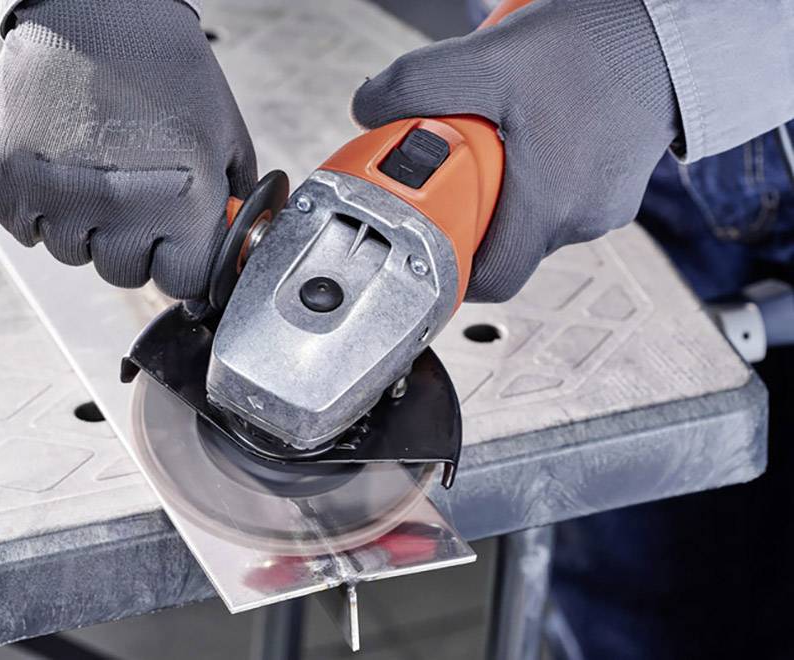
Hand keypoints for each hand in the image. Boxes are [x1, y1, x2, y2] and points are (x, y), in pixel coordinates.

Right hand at [0, 0, 255, 298]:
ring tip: (95, 174)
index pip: (182, 282)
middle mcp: (120, 209)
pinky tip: (59, 172)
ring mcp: (60, 196)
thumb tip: (235, 251)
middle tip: (135, 202)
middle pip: (123, 273)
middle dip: (133, 246)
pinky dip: (38, 210)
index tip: (176, 248)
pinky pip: (24, 230)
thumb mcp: (226, 134)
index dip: (181, 265)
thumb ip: (233, 201)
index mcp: (182, 202)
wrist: (98, 6)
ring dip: (84, 226)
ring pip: (72, 253)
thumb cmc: (170, 66)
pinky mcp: (11, 177)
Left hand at [352, 0, 678, 301]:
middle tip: (453, 174)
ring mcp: (605, 204)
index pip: (489, 281)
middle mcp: (582, 219)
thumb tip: (367, 109)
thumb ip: (415, 86)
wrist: (668, 27)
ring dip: (505, 189)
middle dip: (470, 214)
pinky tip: (533, 129)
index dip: (450, 275)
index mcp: (549, 208)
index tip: (425, 252)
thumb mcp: (485, 60)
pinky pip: (562, 192)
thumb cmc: (596, 46)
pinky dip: (536, 172)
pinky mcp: (617, 182)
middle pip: (505, 246)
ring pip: (534, 217)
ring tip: (497, 140)